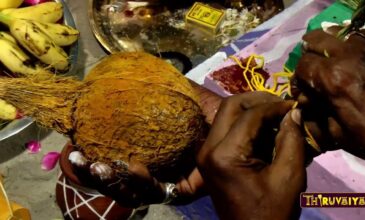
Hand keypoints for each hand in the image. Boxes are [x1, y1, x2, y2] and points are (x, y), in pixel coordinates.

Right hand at [62, 80, 222, 206]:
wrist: (241, 124)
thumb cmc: (213, 112)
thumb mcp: (185, 97)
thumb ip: (164, 87)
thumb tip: (138, 70)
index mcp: (152, 154)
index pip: (117, 160)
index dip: (94, 158)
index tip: (75, 147)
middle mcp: (156, 171)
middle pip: (119, 180)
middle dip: (96, 173)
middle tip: (79, 158)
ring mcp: (168, 184)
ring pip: (132, 190)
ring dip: (111, 180)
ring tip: (96, 165)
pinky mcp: (183, 192)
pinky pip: (158, 192)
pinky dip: (141, 182)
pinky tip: (131, 166)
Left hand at [197, 92, 305, 219]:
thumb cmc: (271, 212)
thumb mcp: (289, 177)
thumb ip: (292, 139)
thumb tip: (293, 111)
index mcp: (223, 154)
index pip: (249, 115)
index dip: (274, 106)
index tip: (294, 105)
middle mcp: (207, 149)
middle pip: (230, 107)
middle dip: (258, 101)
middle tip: (282, 105)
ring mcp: (206, 153)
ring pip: (227, 115)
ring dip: (252, 111)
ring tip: (277, 116)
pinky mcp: (210, 158)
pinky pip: (227, 130)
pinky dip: (247, 124)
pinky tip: (267, 130)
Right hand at [294, 26, 364, 166]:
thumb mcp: (337, 133)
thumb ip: (316, 112)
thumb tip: (304, 101)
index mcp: (334, 78)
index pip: (302, 65)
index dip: (299, 79)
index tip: (304, 92)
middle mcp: (349, 55)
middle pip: (316, 39)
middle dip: (310, 55)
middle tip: (314, 72)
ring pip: (337, 32)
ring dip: (329, 46)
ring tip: (332, 62)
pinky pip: (358, 35)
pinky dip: (349, 45)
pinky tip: (352, 61)